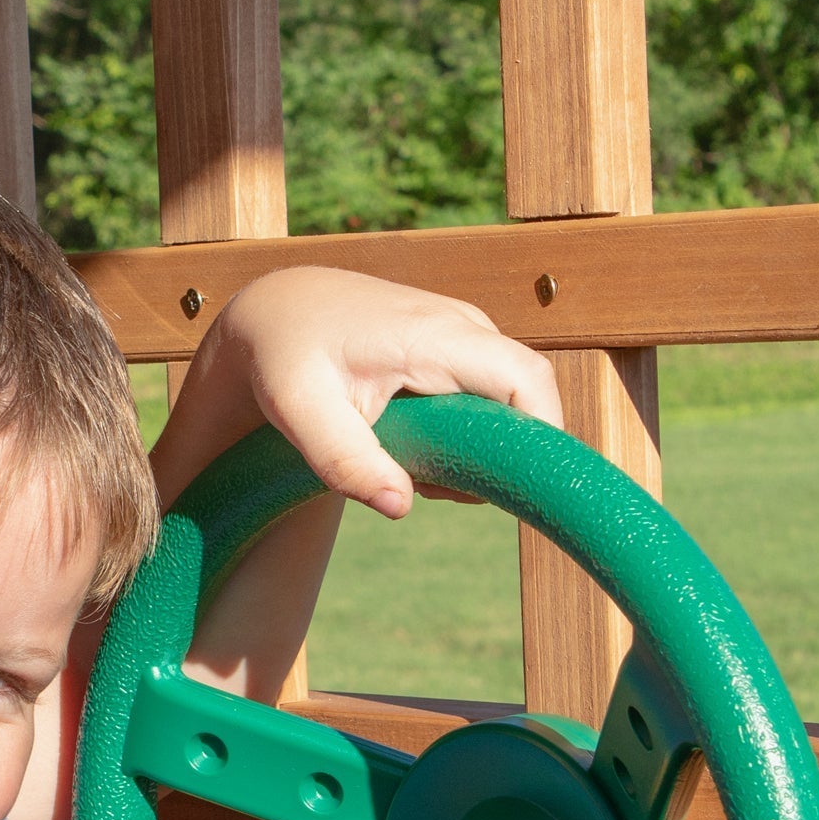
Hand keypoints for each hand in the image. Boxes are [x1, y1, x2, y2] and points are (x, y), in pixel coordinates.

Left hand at [163, 265, 562, 519]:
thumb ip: (346, 461)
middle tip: (433, 486)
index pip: (528, 381)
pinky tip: (411, 444)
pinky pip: (488, 398)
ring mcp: (466, 334)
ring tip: (405, 458)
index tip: (518, 491)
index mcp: (434, 336)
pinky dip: (463, 435)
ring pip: (508, 403)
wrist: (277, 311)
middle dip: (502, 455)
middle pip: (529, 398)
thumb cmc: (285, 357)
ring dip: (476, 449)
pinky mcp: (459, 349)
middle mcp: (464, 326)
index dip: (542, 438)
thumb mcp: (299, 412)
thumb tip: (400, 508)